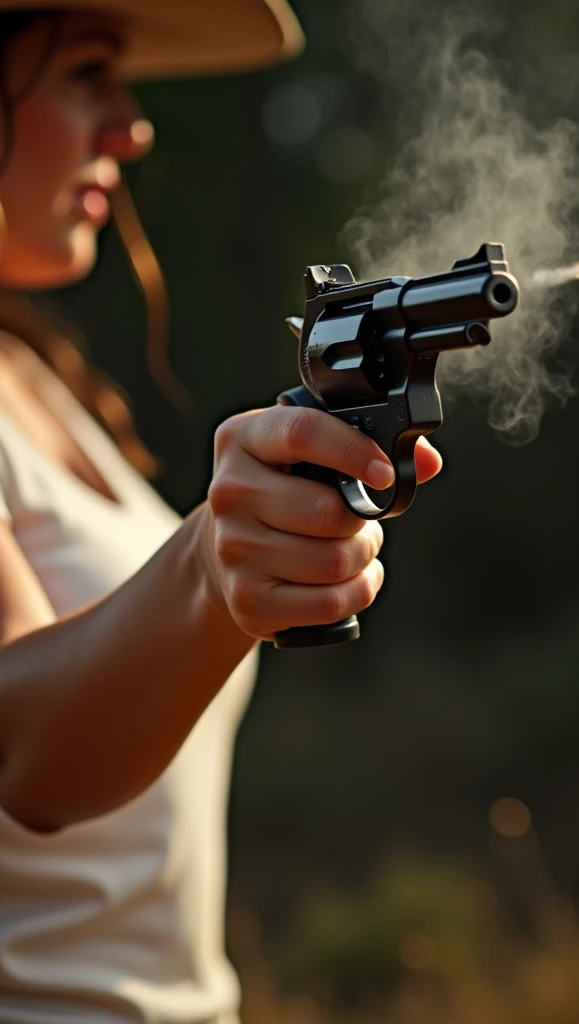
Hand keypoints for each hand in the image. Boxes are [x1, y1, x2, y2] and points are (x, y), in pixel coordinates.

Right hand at [201, 406, 441, 640]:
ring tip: (354, 548)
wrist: (225, 548)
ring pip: (334, 561)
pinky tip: (352, 580)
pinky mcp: (248, 600)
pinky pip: (331, 603)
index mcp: (243, 439)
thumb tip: (427, 460)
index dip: (353, 451)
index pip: (302, 433)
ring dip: (363, 557)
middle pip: (327, 511)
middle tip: (364, 520)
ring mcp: (233, 549)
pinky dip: (358, 592)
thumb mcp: (309, 456)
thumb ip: (370, 448)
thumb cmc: (283, 493)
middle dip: (364, 521)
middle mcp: (229, 491)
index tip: (385, 473)